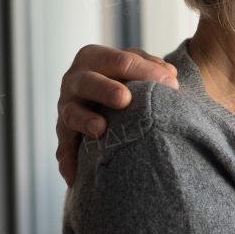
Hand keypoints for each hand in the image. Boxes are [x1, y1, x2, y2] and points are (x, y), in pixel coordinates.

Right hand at [56, 45, 177, 185]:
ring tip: (100, 129)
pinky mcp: (65, 132)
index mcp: (95, 57)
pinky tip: (74, 176)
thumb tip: (169, 76)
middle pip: (88, 82)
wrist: (110, 93)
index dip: (144, 71)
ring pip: (71, 113)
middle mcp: (76, 79)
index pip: (120, 61)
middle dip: (105, 89)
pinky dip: (68, 161)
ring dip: (84, 121)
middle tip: (124, 99)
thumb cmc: (129, 77)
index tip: (170, 83)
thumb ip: (155, 68)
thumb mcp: (141, 66)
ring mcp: (67, 106)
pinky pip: (64, 147)